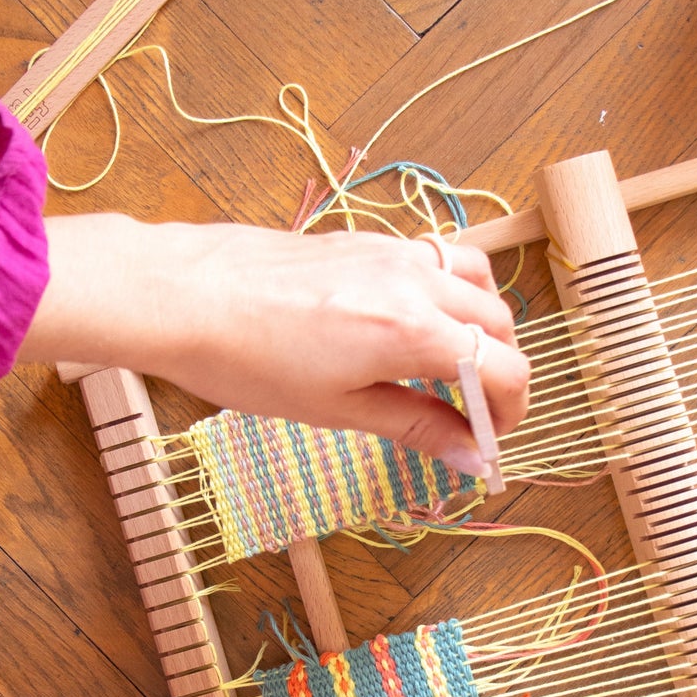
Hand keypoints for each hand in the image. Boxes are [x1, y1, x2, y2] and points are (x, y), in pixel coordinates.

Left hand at [18, 214, 529, 470]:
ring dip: (481, 325)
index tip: (491, 440)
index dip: (510, 411)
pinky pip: (437, 257)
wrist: (186, 296)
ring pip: (476, 281)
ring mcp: (393, 252)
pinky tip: (413, 323)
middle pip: (500, 323)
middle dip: (500, 372)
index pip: (506, 368)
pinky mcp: (367, 239)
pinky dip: (449, 291)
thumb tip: (469, 457)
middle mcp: (416, 282)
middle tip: (470, 415)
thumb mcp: (338, 408)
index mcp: (415, 332)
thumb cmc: (248, 358)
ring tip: (449, 365)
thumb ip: (416, 426)